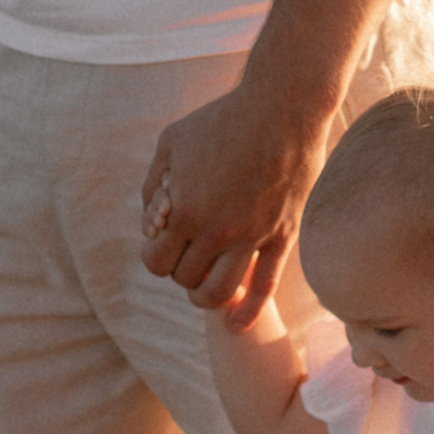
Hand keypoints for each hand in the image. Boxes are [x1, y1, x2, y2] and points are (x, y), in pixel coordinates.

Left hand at [142, 78, 333, 323]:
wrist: (282, 108)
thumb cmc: (222, 120)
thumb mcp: (172, 142)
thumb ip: (154, 184)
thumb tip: (152, 220)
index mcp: (186, 210)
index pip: (157, 262)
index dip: (156, 257)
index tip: (162, 245)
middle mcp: (217, 230)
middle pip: (186, 279)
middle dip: (181, 271)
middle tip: (187, 255)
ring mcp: (252, 236)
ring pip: (220, 294)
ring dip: (206, 298)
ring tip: (205, 288)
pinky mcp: (281, 235)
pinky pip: (264, 285)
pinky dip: (247, 311)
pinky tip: (236, 325)